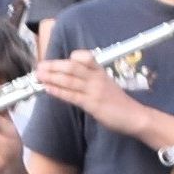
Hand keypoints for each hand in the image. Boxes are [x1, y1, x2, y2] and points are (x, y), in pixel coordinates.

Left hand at [34, 52, 148, 136]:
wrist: (135, 117)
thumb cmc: (120, 103)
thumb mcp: (107, 86)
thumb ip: (92, 81)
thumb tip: (73, 79)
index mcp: (101, 72)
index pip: (85, 58)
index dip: (72, 57)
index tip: (60, 59)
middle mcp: (97, 78)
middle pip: (72, 68)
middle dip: (54, 66)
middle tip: (40, 66)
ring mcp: (94, 91)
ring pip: (70, 80)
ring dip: (52, 77)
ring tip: (38, 75)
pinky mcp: (92, 104)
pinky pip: (72, 96)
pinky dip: (58, 91)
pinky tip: (48, 88)